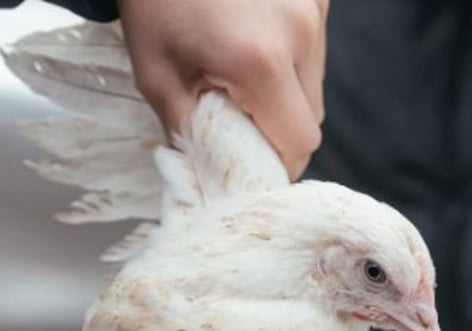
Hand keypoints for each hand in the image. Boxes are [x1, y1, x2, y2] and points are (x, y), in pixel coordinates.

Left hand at [117, 0, 327, 179]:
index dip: (277, 163)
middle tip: (239, 125)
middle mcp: (300, 32)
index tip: (248, 164)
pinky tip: (253, 45)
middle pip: (313, 117)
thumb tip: (208, 173)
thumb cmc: (156, 0)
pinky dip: (288, 61)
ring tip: (241, 78)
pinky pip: (312, 49)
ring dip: (285, 95)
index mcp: (260, 60)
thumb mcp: (156, 74)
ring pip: (315, 84)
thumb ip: (188, 132)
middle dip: (279, 131)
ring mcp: (314, 8)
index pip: (300, 142)